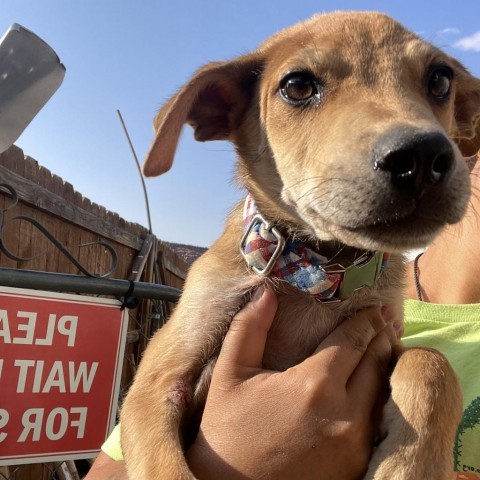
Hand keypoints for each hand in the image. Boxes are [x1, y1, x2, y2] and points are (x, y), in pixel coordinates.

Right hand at [187, 287, 394, 479]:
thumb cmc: (227, 430)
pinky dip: (380, 395)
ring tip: (385, 343)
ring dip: (385, 364)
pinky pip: (378, 420)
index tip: (373, 307)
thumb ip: (249, 328)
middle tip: (386, 318)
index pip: (353, 341)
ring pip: (383, 391)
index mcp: (313, 385)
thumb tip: (265, 291)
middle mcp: (344, 413)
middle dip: (381, 336)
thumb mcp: (230, 374)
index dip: (365, 320)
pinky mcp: (357, 465)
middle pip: (376, 363)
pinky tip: (374, 382)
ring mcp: (355, 443)